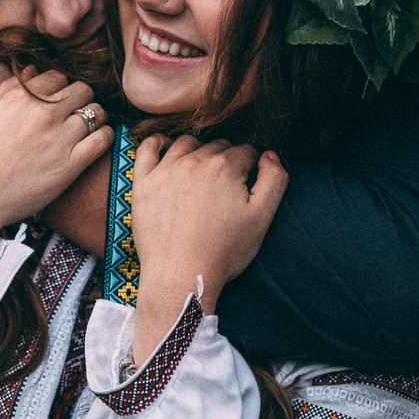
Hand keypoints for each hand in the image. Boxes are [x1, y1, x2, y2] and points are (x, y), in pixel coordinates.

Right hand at [0, 71, 113, 238]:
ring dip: (95, 117)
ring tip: (86, 128)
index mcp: (20, 96)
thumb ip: (10, 88)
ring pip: (96, 111)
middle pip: (82, 89)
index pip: (57, 76)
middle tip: (74, 114)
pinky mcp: (71, 165)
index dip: (58, 88)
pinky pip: (103, 138)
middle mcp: (42, 112)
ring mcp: (59, 137)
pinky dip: (105, 136)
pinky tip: (95, 141)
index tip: (56, 102)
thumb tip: (34, 69)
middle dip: (80, 99)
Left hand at [128, 136, 286, 358]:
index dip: (252, 167)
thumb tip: (270, 155)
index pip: (246, 152)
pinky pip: (148, 148)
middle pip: (218, 146)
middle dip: (227, 160)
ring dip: (199, 150)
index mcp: (225, 167)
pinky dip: (158, 143)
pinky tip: (167, 149)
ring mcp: (165, 170)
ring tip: (202, 171)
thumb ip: (274, 180)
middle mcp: (194, 161)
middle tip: (226, 187)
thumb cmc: (223, 251)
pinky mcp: (143, 183)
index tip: (248, 185)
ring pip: (187, 143)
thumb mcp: (261, 218)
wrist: (180, 275)